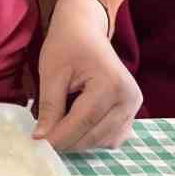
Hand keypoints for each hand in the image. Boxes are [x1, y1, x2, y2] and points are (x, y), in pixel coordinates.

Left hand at [32, 0, 141, 151]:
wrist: (85, 30)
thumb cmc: (66, 46)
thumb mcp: (52, 73)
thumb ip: (49, 107)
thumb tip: (42, 138)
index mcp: (111, 83)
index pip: (83, 121)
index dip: (60, 137)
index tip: (39, 145)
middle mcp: (129, 97)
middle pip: (95, 134)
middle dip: (68, 142)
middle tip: (44, 143)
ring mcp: (134, 105)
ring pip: (105, 140)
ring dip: (80, 142)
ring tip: (58, 132)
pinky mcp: (132, 111)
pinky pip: (113, 136)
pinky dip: (93, 138)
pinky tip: (76, 128)